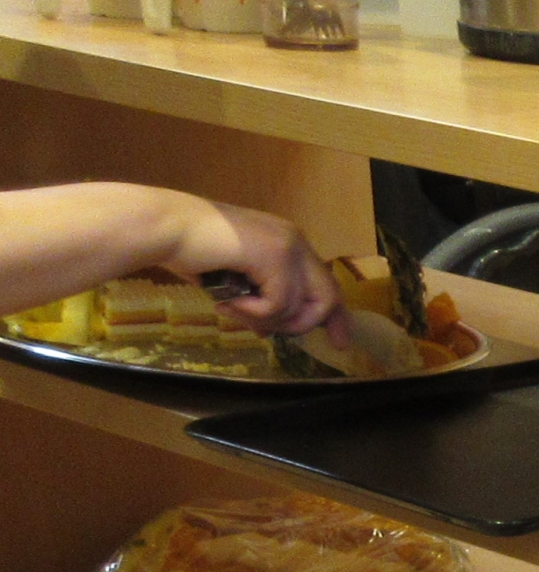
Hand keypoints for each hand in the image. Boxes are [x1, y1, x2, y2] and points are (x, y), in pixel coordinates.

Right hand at [160, 195, 348, 339]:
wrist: (164, 227)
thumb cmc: (191, 251)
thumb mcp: (236, 281)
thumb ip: (260, 300)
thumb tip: (270, 331)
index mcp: (289, 243)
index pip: (327, 285)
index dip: (336, 317)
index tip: (340, 343)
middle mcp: (295, 241)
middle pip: (327, 299)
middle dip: (301, 326)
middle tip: (267, 333)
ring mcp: (289, 246)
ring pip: (299, 308)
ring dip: (263, 320)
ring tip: (232, 308)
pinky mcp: (276, 256)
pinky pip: (278, 306)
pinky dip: (251, 312)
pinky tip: (227, 299)